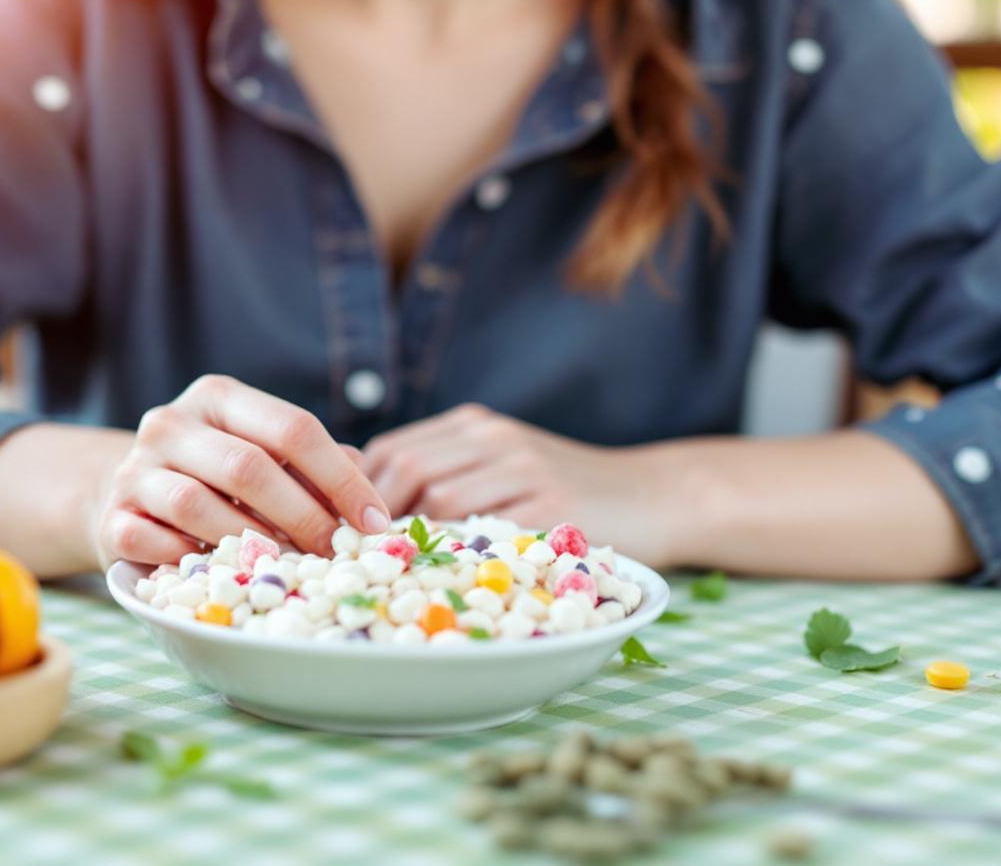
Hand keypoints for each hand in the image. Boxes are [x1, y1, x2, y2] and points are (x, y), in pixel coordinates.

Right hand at [97, 375, 391, 565]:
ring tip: (287, 566)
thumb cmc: (214, 476)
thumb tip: (366, 496)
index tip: (375, 522)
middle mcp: (171, 423)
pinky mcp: (111, 518)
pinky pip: (155, 544)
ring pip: (199, 506)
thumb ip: (312, 466)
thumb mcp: (262, 453)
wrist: (125, 494)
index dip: (341, 478)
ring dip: (250, 542)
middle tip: (337, 553)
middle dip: (303, 516)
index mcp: (218, 397)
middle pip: (248, 467)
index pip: (292, 428)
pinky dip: (192, 560)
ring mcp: (134, 470)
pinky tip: (219, 569)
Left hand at [362, 404, 677, 566]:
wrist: (659, 495)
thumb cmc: (571, 491)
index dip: (359, 489)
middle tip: (357, 556)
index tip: (342, 529)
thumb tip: (370, 511)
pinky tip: (442, 574)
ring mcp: (524, 468)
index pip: (393, 449)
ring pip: (439, 495)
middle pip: (407, 465)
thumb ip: (450, 475)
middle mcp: (494, 438)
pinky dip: (454, 551)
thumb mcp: (506, 466)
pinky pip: (486, 528)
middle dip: (372, 512)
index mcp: (475, 426)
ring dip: (407, 535)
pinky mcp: (551, 505)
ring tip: (389, 570)